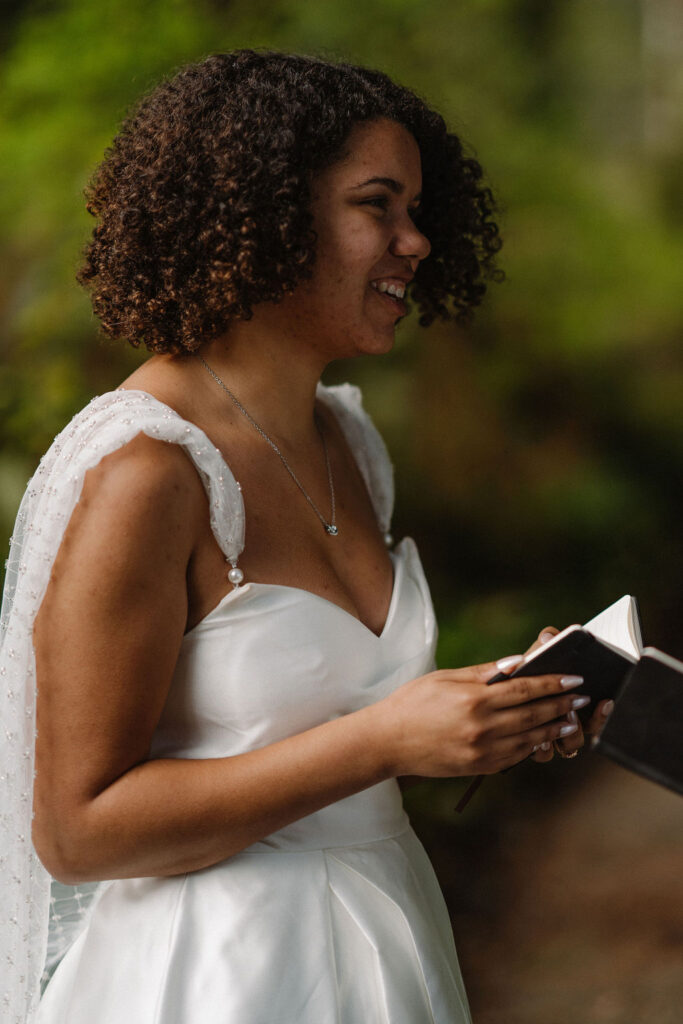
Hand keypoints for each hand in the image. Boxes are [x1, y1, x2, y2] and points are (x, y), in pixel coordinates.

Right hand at [379, 658, 585, 778]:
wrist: (388, 742)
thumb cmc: (413, 702)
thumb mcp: (445, 678)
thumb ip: (484, 673)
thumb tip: (518, 664)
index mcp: (474, 700)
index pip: (525, 689)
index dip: (553, 684)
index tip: (574, 678)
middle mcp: (482, 727)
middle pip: (533, 715)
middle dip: (561, 705)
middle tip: (581, 697)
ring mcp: (481, 751)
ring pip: (529, 739)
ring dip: (553, 728)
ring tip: (570, 719)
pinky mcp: (478, 767)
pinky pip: (514, 757)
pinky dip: (532, 746)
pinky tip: (542, 737)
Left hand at [524, 626, 613, 762]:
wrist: (500, 685)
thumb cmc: (527, 668)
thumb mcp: (536, 657)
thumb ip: (545, 646)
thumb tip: (549, 636)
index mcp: (575, 700)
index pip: (600, 712)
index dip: (604, 712)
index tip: (605, 702)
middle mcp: (568, 721)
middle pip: (587, 731)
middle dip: (582, 725)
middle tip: (573, 712)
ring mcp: (552, 735)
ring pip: (570, 747)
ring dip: (568, 738)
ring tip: (557, 725)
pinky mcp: (532, 745)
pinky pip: (544, 754)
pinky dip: (544, 748)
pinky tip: (538, 740)